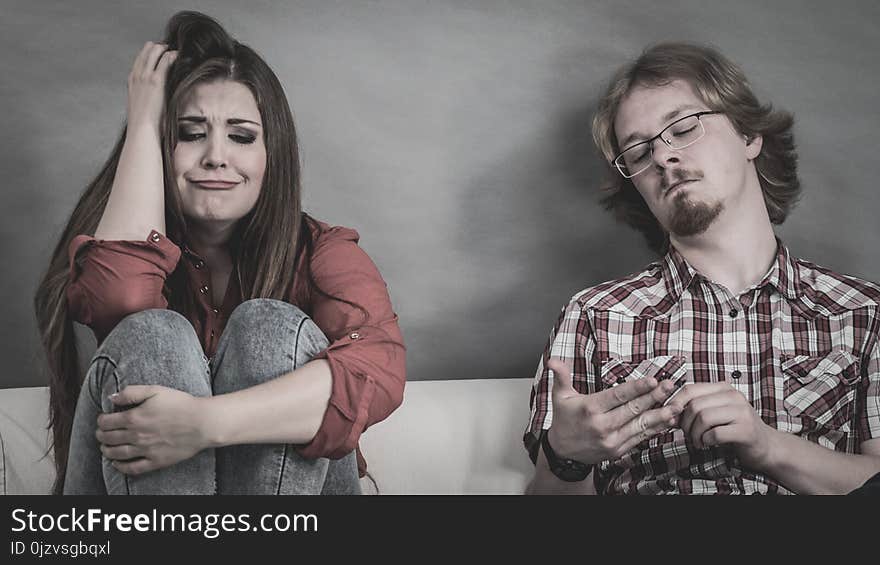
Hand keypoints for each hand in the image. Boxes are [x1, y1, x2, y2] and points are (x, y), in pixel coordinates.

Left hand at [96, 385, 207, 474]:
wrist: (202, 423)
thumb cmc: (181, 404)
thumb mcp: (155, 390)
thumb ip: (132, 392)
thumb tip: (112, 398)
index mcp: (134, 417)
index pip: (107, 422)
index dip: (101, 420)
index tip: (102, 419)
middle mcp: (136, 436)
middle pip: (109, 438)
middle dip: (101, 436)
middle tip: (100, 434)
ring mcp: (145, 450)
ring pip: (117, 454)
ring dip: (107, 451)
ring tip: (105, 448)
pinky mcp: (155, 461)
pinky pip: (133, 468)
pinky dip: (121, 468)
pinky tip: (117, 464)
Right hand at [126, 42, 177, 132]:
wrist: (142, 129)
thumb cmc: (145, 124)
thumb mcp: (142, 106)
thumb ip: (148, 98)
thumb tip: (157, 100)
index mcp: (132, 81)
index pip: (140, 60)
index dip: (150, 54)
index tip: (160, 53)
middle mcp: (137, 75)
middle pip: (146, 51)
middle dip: (158, 48)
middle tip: (170, 48)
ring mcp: (145, 76)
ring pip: (154, 51)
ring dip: (165, 49)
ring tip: (175, 50)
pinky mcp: (156, 80)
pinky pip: (165, 60)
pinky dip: (172, 55)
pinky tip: (179, 56)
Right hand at [546, 359, 681, 465]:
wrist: (563, 453)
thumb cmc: (564, 421)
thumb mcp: (559, 397)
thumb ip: (561, 376)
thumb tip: (553, 361)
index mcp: (590, 409)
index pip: (617, 396)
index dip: (636, 388)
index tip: (652, 380)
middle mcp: (602, 426)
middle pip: (633, 409)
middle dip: (654, 396)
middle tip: (669, 385)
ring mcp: (612, 440)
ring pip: (640, 425)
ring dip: (660, 414)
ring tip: (676, 405)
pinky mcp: (619, 450)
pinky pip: (640, 438)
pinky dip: (655, 429)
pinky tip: (667, 420)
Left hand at [670, 382, 773, 469]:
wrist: (766, 446)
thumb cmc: (734, 429)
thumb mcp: (714, 413)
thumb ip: (694, 408)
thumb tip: (668, 412)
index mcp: (723, 388)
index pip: (690, 389)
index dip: (675, 404)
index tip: (672, 418)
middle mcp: (733, 396)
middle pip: (694, 405)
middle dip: (685, 423)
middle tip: (688, 435)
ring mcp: (742, 412)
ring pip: (703, 418)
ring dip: (694, 434)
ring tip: (698, 441)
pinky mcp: (746, 430)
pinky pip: (715, 434)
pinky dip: (706, 441)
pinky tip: (708, 444)